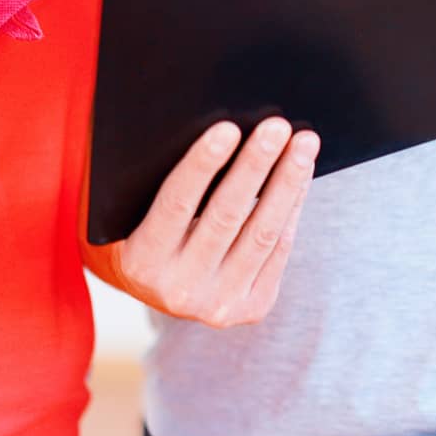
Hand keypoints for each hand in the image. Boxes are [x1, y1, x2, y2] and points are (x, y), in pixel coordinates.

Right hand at [114, 116, 318, 327]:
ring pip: (262, 234)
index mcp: (141, 261)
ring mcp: (219, 304)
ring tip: (303, 143)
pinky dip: (292, 207)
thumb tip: (210, 127)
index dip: (202, 165)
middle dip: (255, 166)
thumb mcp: (131, 210)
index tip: (228, 128)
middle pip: (226, 216)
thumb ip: (155, 178)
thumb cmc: (141, 228)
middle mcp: (179, 290)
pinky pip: (279, 250)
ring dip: (287, 183)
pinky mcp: (251, 308)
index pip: (176, 204)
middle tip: (276, 126)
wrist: (158, 289)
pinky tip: (301, 174)